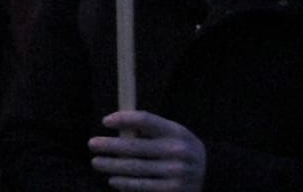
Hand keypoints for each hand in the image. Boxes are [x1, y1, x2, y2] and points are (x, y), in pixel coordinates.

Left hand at [88, 110, 206, 191]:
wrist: (211, 173)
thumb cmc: (180, 148)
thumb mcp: (173, 132)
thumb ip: (148, 129)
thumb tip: (116, 126)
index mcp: (176, 132)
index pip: (145, 120)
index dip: (123, 119)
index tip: (105, 121)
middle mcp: (177, 151)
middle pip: (134, 147)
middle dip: (109, 146)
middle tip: (92, 144)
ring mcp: (176, 173)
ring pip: (135, 169)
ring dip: (111, 166)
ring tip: (96, 163)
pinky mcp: (173, 191)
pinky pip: (143, 187)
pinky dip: (125, 184)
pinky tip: (113, 180)